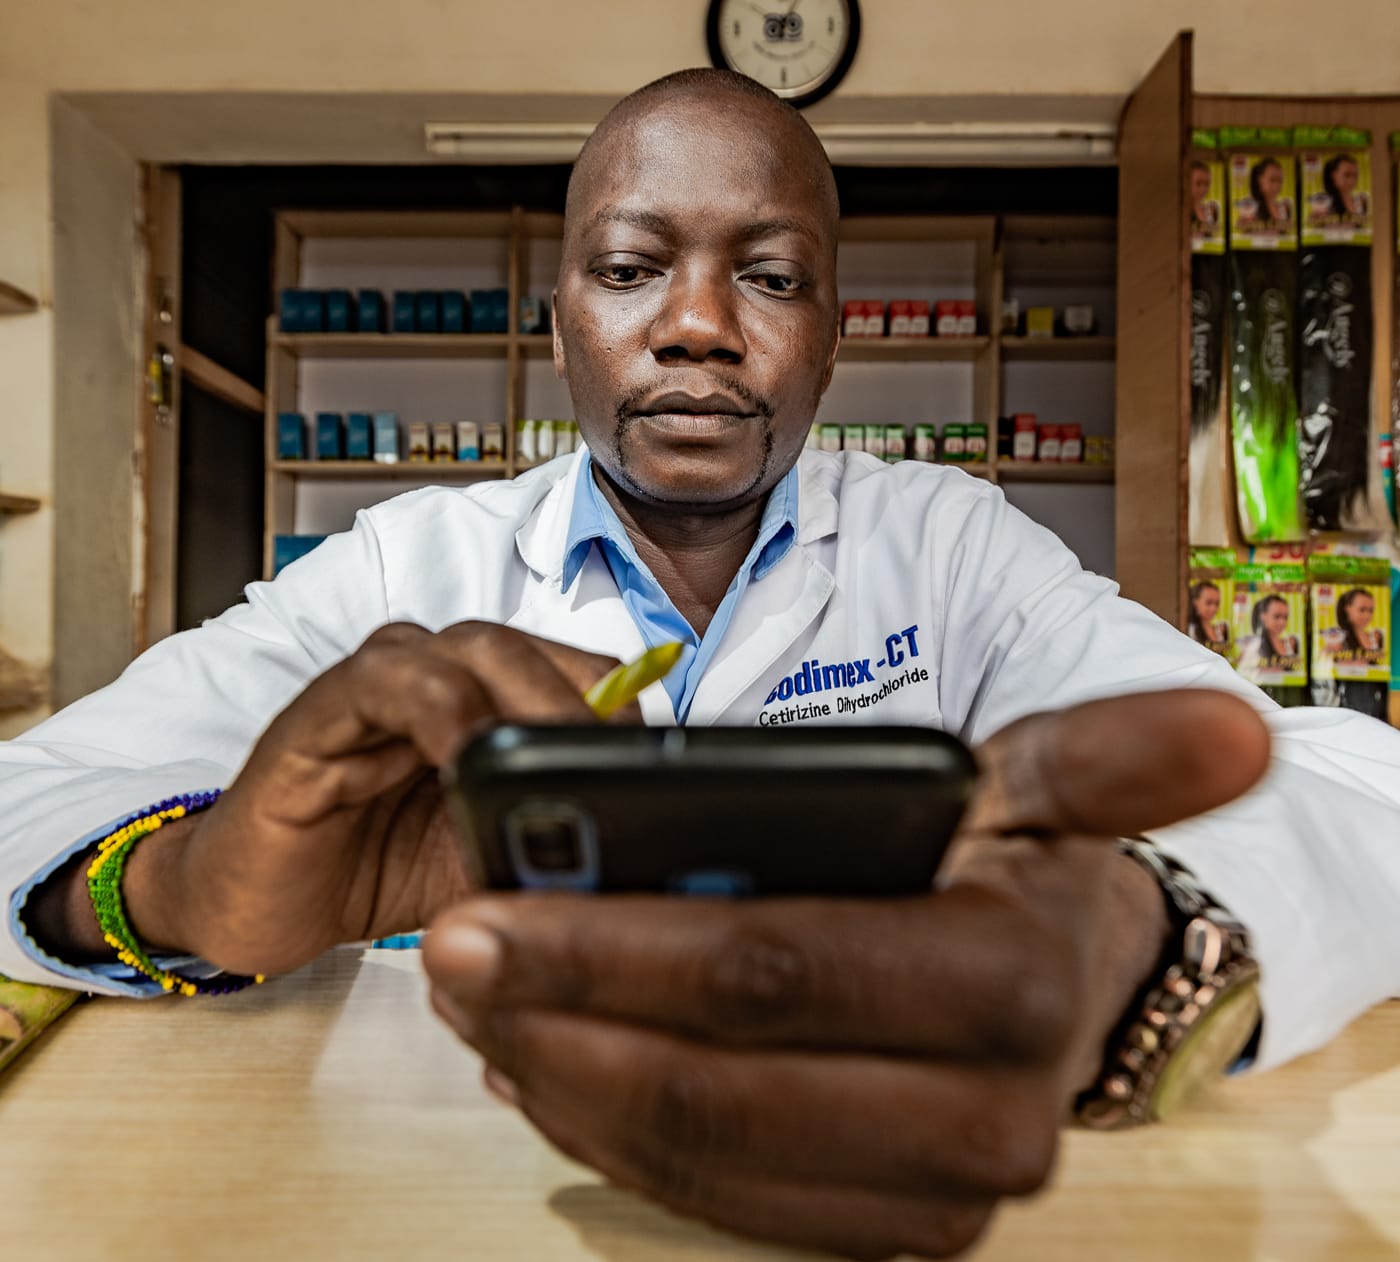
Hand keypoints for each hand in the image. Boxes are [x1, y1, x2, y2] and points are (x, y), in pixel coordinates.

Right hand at [110, 622, 623, 976]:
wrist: (262, 903)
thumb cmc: (382, 869)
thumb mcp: (492, 864)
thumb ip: (552, 849)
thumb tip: (640, 868)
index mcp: (494, 698)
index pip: (581, 673)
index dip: (620, 714)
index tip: (654, 772)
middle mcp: (444, 674)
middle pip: (536, 654)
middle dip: (583, 709)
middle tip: (614, 772)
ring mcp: (384, 683)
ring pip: (473, 652)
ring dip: (523, 703)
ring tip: (550, 767)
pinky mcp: (323, 710)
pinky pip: (388, 683)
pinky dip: (439, 711)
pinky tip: (466, 758)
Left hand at [423, 690, 1269, 1259]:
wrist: (1065, 990)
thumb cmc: (1020, 874)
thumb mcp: (1051, 795)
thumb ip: (1112, 757)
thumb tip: (1232, 720)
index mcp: (1007, 985)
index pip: (777, 970)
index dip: (617, 945)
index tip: (486, 910)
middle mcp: (984, 1121)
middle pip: (721, 1081)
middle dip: (560, 1017)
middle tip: (448, 954)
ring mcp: (928, 1197)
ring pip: (703, 1157)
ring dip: (564, 1080)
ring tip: (475, 1002)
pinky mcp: (881, 1230)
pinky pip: (718, 1204)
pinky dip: (614, 1136)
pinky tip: (546, 1065)